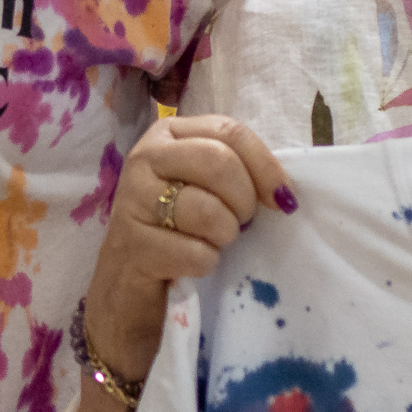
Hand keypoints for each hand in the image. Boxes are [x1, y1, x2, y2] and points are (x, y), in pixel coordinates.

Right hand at [82, 114, 296, 386]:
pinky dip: (204, 262)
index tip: (282, 199)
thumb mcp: (204, 185)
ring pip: (208, 210)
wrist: (127, 280)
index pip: (229, 132)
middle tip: (240, 223)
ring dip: (223, 235)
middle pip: (219, 163)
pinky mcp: (132, 244)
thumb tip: (284, 195)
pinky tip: (188, 261)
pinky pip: (195, 252)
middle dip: (243, 201)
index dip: (265, 166)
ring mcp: (132, 199)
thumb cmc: (177, 226)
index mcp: (167, 133)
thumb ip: (239, 171)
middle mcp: (144, 157)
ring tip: (210, 241)